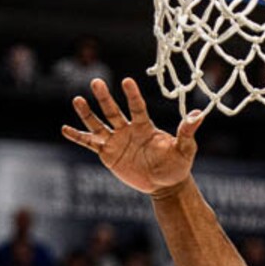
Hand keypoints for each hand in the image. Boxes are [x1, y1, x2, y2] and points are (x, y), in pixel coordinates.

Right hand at [61, 77, 202, 195]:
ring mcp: (116, 141)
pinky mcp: (108, 154)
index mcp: (145, 127)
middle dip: (105, 97)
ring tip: (77, 100)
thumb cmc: (177, 165)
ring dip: (87, 113)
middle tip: (96, 81)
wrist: (165, 184)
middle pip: (113, 111)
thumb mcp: (185, 149)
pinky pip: (90, 143)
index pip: (137, 107)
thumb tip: (199, 114)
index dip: (132, 96)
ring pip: (98, 124)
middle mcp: (128, 130)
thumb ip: (187, 132)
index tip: (127, 81)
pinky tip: (64, 129)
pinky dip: (77, 136)